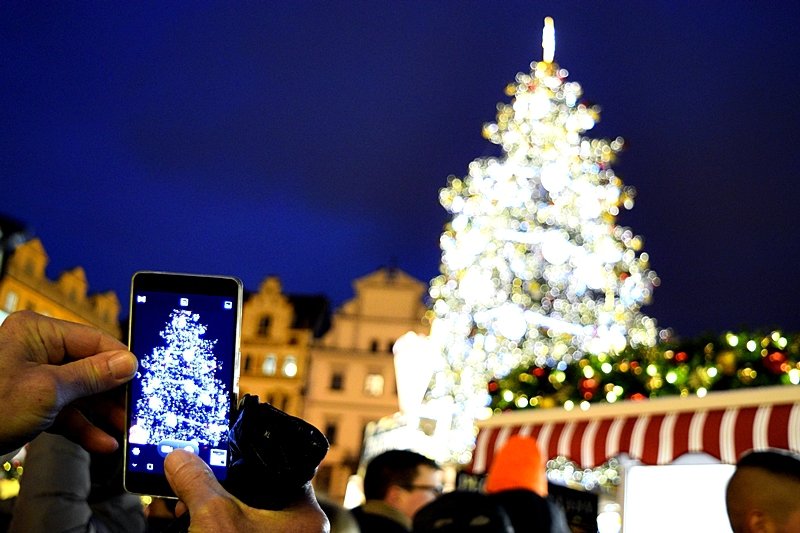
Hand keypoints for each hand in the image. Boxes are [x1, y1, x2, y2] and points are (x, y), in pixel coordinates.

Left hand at [0, 311, 137, 454]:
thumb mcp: (48, 391)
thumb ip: (92, 376)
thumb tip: (128, 362)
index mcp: (38, 332)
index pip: (94, 340)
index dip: (121, 362)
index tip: (143, 380)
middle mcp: (36, 349)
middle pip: (89, 367)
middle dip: (112, 393)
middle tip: (135, 410)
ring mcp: (32, 376)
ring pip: (79, 391)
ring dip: (101, 414)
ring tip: (123, 430)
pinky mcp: (28, 402)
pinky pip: (63, 410)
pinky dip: (81, 425)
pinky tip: (100, 441)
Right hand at [165, 450, 329, 532]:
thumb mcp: (214, 520)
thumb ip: (197, 482)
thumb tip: (180, 457)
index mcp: (303, 514)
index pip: (281, 467)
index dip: (249, 456)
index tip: (220, 450)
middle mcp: (296, 530)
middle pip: (258, 491)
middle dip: (219, 485)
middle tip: (190, 480)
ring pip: (242, 516)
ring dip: (210, 508)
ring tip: (181, 506)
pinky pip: (234, 532)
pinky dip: (213, 527)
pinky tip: (188, 524)